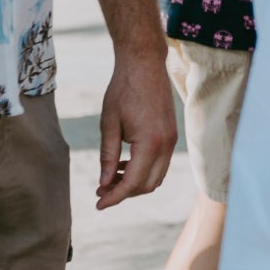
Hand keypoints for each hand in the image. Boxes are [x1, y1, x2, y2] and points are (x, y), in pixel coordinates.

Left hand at [96, 43, 177, 209]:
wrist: (144, 65)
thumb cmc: (123, 91)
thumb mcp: (109, 125)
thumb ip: (108, 157)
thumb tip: (104, 184)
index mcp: (149, 143)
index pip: (132, 183)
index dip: (114, 198)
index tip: (98, 205)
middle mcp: (166, 144)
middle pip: (148, 185)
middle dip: (124, 193)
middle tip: (101, 192)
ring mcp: (172, 140)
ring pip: (156, 176)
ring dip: (135, 183)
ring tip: (110, 179)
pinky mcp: (171, 134)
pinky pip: (160, 163)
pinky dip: (144, 170)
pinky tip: (125, 164)